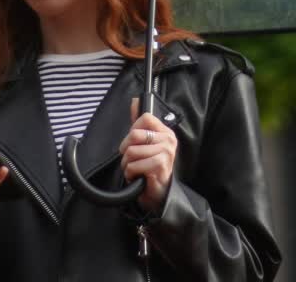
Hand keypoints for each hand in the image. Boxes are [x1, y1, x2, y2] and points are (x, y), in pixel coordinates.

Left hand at [120, 97, 177, 213]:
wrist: (158, 194)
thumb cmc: (150, 168)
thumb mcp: (145, 143)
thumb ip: (140, 123)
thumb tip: (135, 100)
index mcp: (166, 132)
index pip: (145, 117)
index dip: (132, 130)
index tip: (133, 143)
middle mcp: (169, 140)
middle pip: (134, 135)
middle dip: (126, 151)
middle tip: (132, 160)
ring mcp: (166, 153)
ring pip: (132, 152)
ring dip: (127, 165)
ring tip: (136, 170)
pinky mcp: (160, 166)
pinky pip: (134, 165)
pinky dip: (130, 174)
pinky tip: (138, 177)